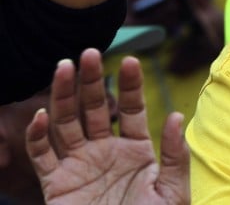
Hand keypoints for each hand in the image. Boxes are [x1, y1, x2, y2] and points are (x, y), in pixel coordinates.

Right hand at [25, 48, 189, 204]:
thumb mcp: (172, 192)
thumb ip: (174, 155)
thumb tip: (177, 115)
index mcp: (137, 150)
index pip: (133, 109)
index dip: (131, 85)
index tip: (132, 60)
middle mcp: (106, 152)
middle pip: (96, 108)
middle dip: (92, 80)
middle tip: (90, 52)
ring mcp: (79, 166)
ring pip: (67, 123)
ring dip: (63, 96)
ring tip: (64, 67)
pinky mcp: (57, 185)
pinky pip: (43, 156)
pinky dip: (39, 136)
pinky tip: (42, 115)